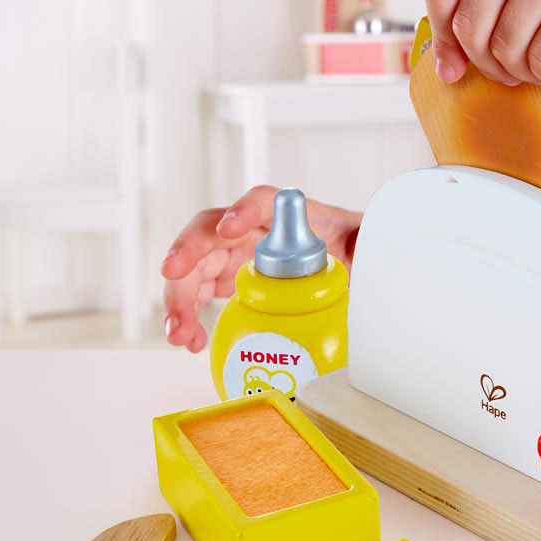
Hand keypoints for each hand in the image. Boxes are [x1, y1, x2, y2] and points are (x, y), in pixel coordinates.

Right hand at [160, 185, 362, 352]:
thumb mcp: (360, 241)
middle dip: (187, 253)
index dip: (243, 210)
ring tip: (178, 332)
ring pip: (194, 266)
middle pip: (210, 232)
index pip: (261, 200)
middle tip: (172, 277)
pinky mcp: (224, 279)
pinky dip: (187, 315)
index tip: (229, 228)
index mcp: (285, 214)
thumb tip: (368, 242)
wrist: (341, 264)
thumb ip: (365, 238)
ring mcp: (233, 254)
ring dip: (178, 296)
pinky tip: (188, 341)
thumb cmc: (346, 245)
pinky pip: (197, 293)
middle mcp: (251, 229)